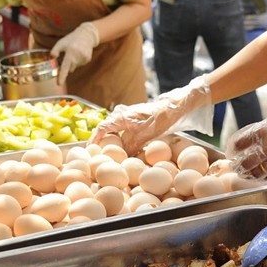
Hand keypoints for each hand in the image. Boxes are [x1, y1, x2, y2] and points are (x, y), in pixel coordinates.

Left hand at [51, 22, 99, 84]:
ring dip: (72, 62)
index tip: (59, 84)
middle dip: (67, 65)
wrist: (86, 35)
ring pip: (75, 67)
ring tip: (73, 52)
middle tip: (66, 57)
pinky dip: (78, 61)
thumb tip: (52, 58)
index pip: (65, 67)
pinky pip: (80, 64)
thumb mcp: (61, 43)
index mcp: (70, 52)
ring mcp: (84, 59)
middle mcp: (78, 57)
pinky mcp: (87, 59)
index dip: (61, 76)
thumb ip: (55, 51)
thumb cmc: (71, 39)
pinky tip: (78, 53)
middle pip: (70, 69)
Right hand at [90, 76, 212, 154]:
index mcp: (121, 117)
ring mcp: (129, 118)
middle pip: (106, 131)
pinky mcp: (136, 122)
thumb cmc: (161, 118)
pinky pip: (124, 133)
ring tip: (111, 157)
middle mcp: (123, 116)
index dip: (94, 141)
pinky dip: (122, 142)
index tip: (90, 152)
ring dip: (113, 144)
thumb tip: (121, 158)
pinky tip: (126, 152)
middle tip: (99, 157)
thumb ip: (131, 146)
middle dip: (102, 143)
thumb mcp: (145, 135)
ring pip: (116, 133)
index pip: (101, 129)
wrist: (176, 107)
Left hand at [226, 74, 266, 179]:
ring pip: (257, 171)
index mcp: (266, 127)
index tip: (231, 150)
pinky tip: (262, 179)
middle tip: (234, 167)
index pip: (243, 139)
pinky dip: (265, 178)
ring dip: (249, 174)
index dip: (235, 147)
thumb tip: (260, 132)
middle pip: (246, 158)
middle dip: (239, 164)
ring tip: (244, 176)